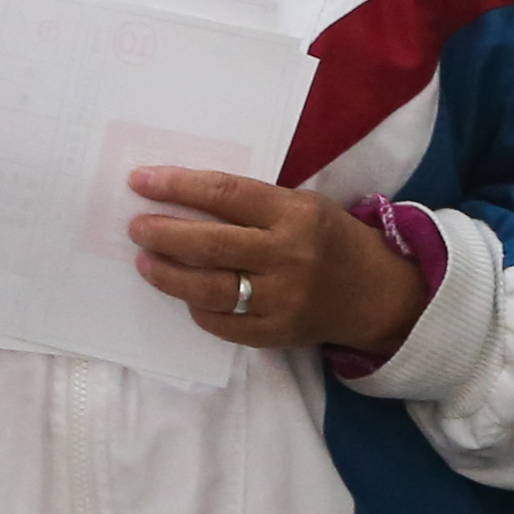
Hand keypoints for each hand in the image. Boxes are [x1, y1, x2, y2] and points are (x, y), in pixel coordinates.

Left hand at [127, 169, 427, 355]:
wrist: (376, 293)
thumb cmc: (329, 239)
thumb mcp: (303, 206)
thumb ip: (251, 204)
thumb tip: (179, 200)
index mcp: (296, 214)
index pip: (225, 194)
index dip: (177, 186)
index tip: (140, 181)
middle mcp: (289, 256)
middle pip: (210, 245)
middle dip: (162, 234)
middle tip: (137, 228)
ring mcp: (283, 298)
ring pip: (209, 289)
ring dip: (167, 275)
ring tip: (146, 262)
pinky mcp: (277, 332)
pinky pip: (222, 323)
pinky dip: (197, 308)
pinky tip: (186, 296)